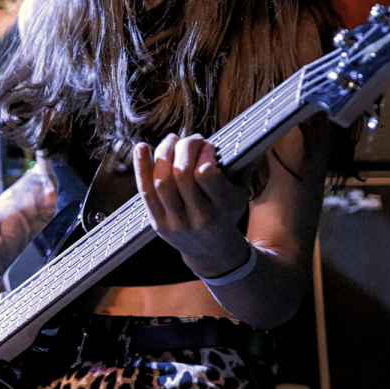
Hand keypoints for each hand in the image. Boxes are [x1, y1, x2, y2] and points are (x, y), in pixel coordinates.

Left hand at [133, 134, 249, 276]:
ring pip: (162, 181)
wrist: (211, 250)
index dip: (203, 153)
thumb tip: (248, 138)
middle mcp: (199, 217)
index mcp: (223, 207)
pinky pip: (145, 191)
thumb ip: (242, 166)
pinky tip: (142, 147)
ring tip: (172, 140)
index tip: (207, 146)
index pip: (206, 175)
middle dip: (184, 148)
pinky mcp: (158, 223)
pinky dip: (142, 167)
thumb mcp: (240, 193)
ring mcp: (176, 221)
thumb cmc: (226, 212)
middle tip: (190, 139)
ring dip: (164, 153)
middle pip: (182, 173)